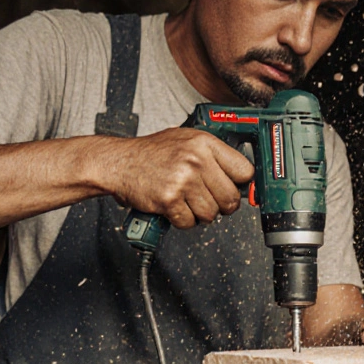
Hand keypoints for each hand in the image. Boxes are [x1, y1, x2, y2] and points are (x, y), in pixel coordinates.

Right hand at [106, 127, 253, 227]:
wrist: (119, 162)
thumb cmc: (152, 153)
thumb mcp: (186, 141)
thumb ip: (214, 156)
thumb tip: (241, 177)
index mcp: (204, 143)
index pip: (244, 171)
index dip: (241, 184)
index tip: (236, 189)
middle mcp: (196, 160)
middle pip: (231, 198)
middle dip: (222, 205)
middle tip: (209, 200)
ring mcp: (183, 180)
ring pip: (211, 214)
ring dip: (200, 214)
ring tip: (187, 201)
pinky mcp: (169, 200)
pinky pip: (190, 222)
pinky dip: (182, 220)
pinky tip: (174, 206)